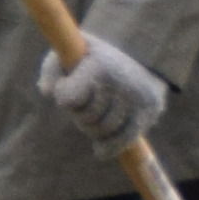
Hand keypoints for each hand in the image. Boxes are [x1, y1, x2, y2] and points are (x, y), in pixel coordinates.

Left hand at [37, 31, 169, 153]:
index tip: (65, 84)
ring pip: (103, 131)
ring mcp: (139, 98)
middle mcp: (122, 82)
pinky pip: (125, 140)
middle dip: (80, 112)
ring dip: (94, 128)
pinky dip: (110, 147)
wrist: (139, 48)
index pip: (69, 98)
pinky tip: (99, 150)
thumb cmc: (94, 55)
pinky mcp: (151, 110)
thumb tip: (47, 91)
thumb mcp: (70, 52)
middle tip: (85, 98)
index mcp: (101, 65)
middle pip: (86, 117)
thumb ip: (52, 70)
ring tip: (96, 113)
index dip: (63, 94)